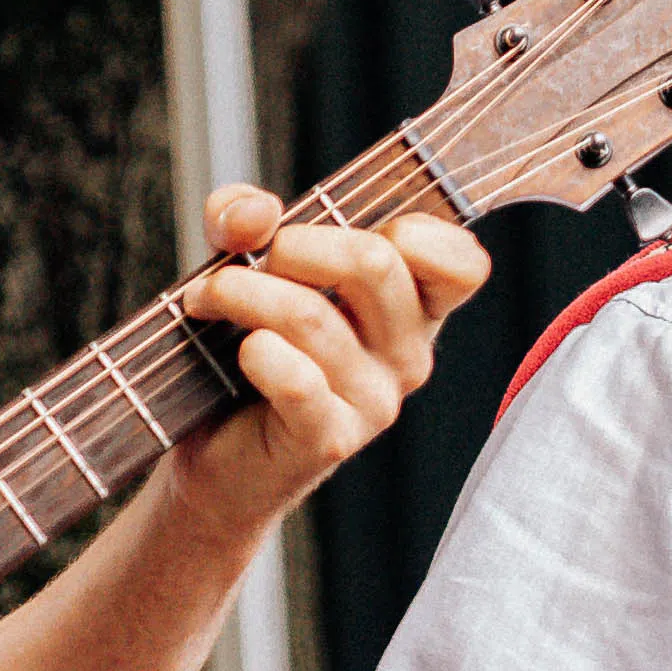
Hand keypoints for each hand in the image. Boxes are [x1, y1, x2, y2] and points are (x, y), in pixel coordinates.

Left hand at [164, 185, 490, 526]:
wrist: (216, 458)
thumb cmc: (246, 351)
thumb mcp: (246, 262)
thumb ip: (245, 218)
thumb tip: (257, 212)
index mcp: (414, 309)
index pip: (463, 266)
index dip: (415, 230)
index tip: (347, 232)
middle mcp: (408, 356)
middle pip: (377, 264)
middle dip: (295, 246)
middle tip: (251, 262)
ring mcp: (375, 402)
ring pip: (313, 317)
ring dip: (242, 292)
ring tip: (208, 298)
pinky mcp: (331, 439)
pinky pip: (298, 380)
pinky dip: (257, 352)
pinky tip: (240, 351)